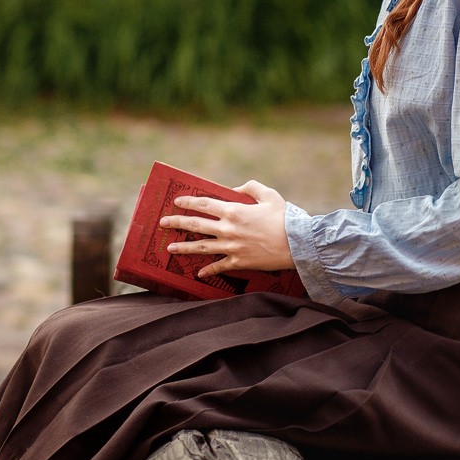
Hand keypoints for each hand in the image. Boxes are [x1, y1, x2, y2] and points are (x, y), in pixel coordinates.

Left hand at [159, 180, 293, 278]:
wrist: (296, 244)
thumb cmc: (285, 218)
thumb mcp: (269, 196)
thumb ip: (251, 187)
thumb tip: (236, 188)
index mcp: (234, 210)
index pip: (204, 204)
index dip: (188, 202)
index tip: (177, 201)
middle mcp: (228, 229)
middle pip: (196, 225)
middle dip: (177, 222)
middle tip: (163, 222)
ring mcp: (231, 247)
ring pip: (201, 247)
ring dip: (183, 247)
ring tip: (170, 247)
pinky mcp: (238, 262)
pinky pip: (218, 266)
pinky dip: (208, 270)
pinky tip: (198, 272)